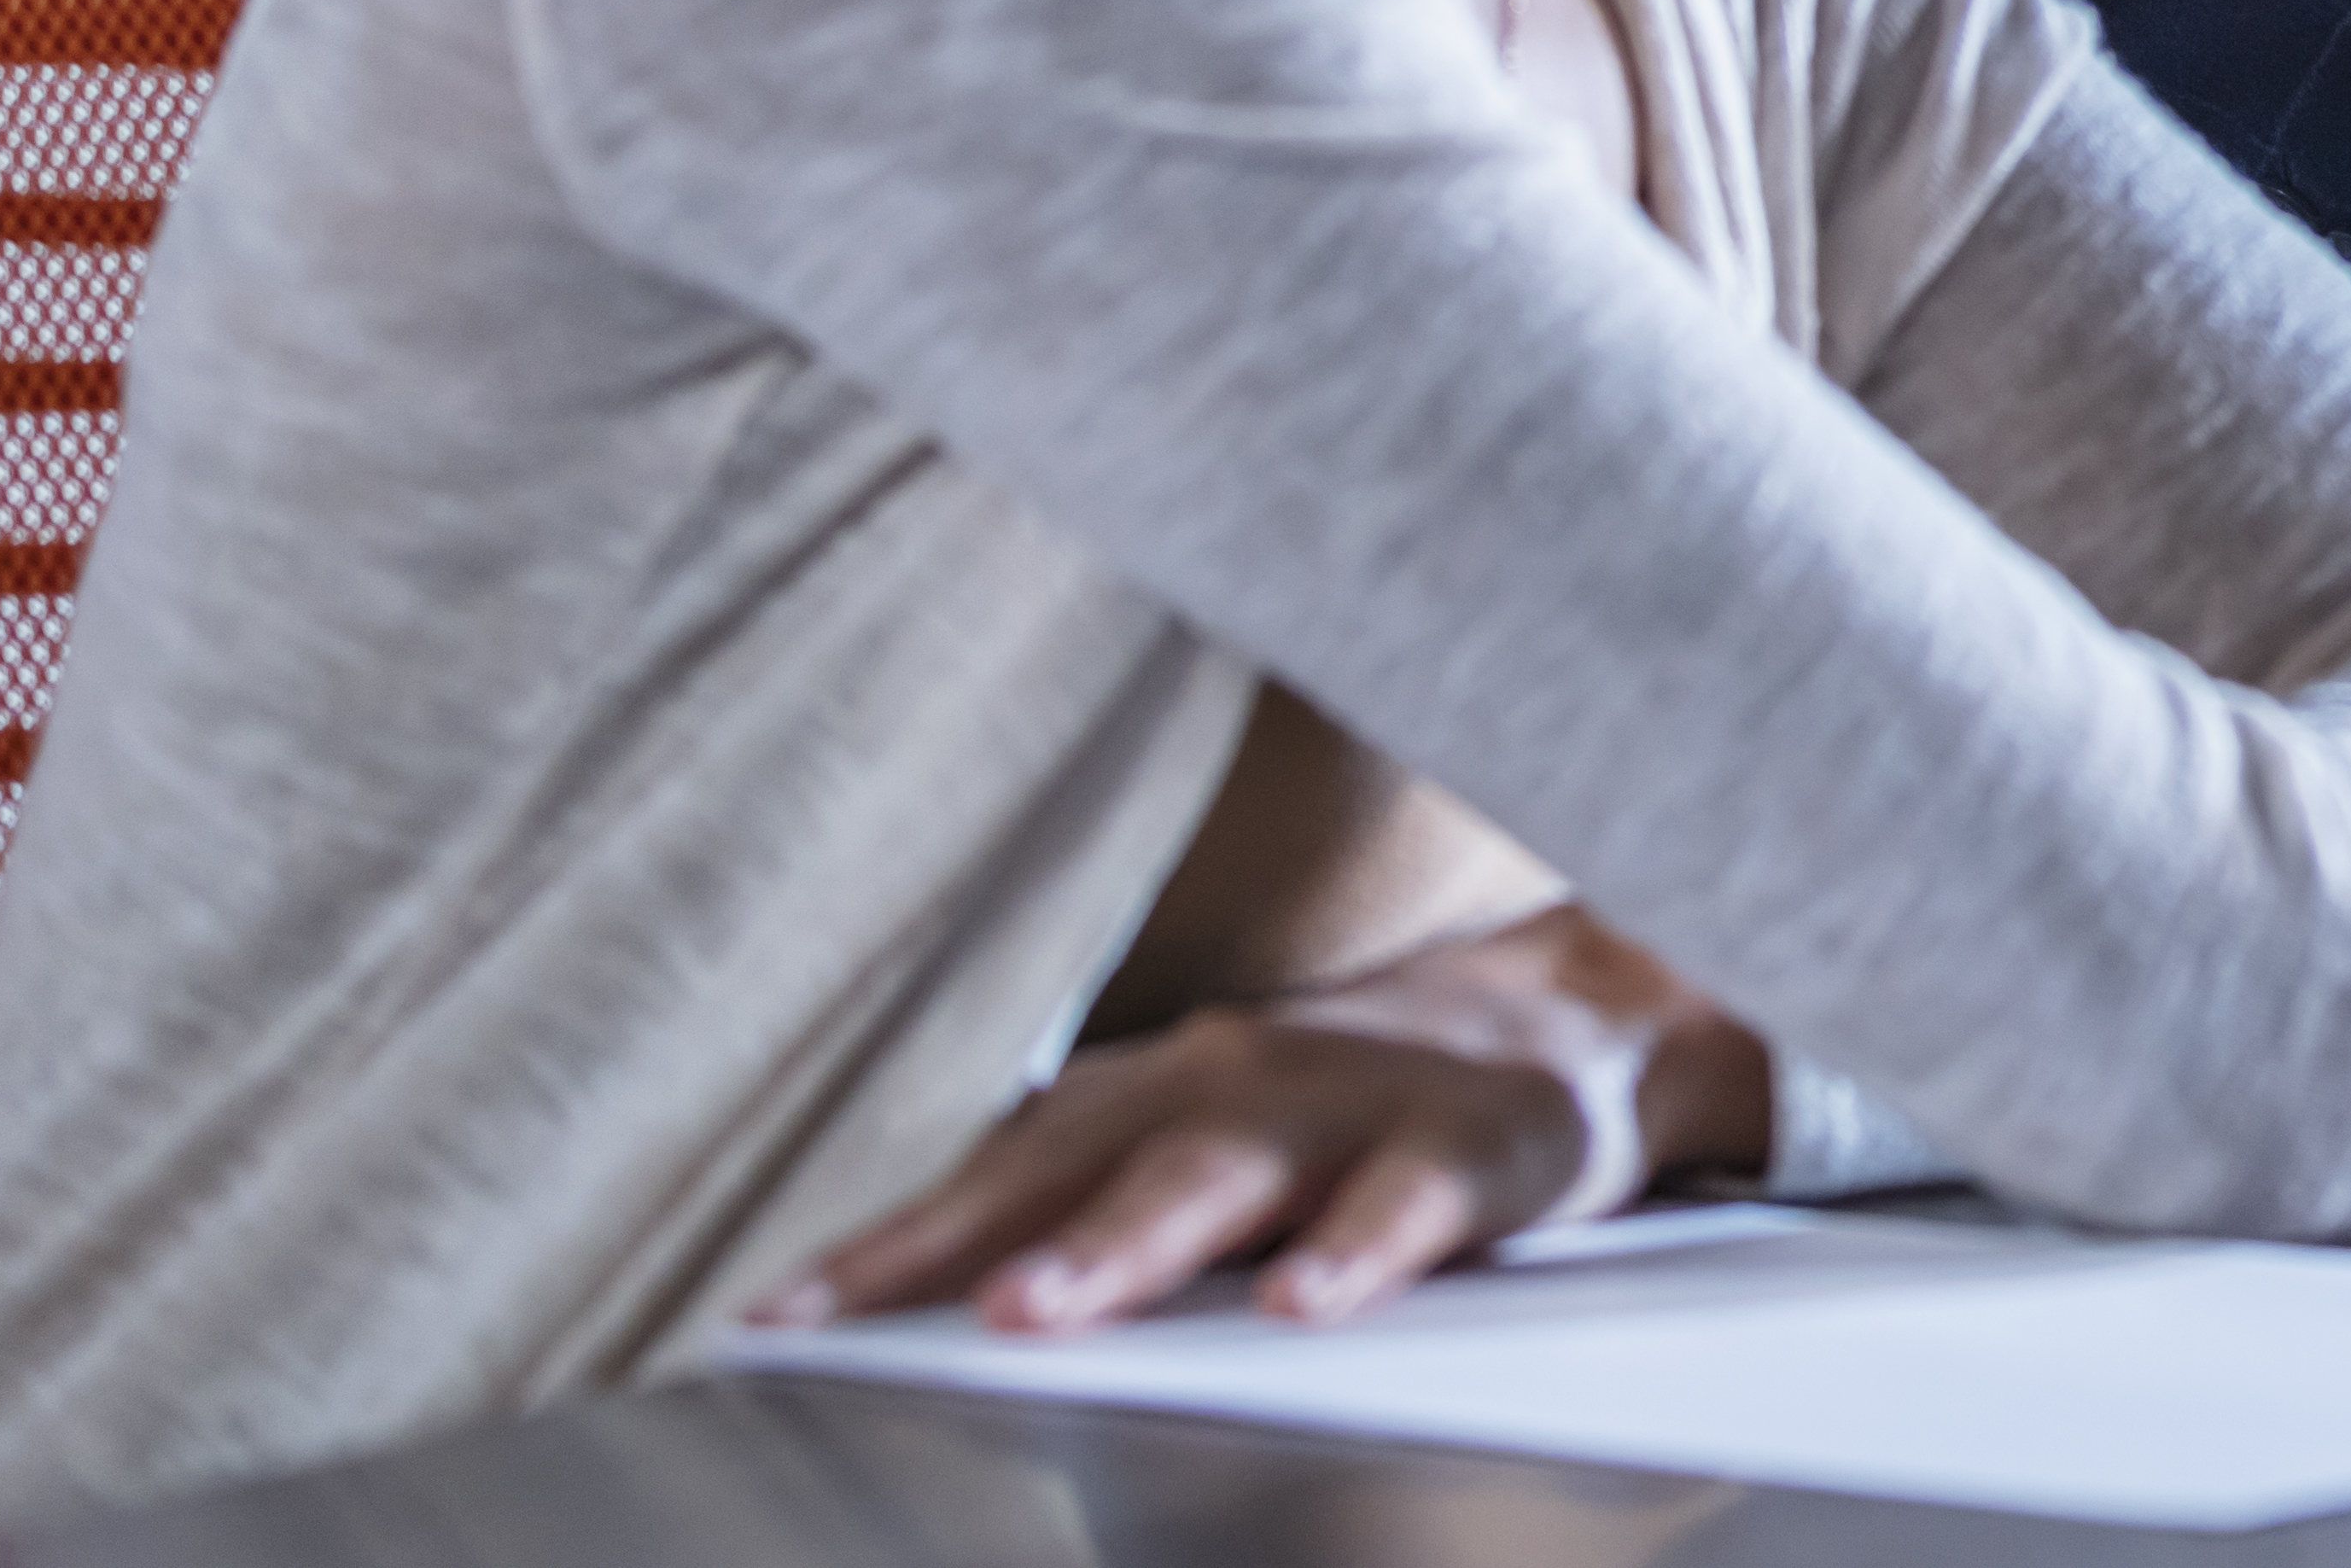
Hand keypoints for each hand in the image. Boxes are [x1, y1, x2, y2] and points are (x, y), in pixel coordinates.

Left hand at [750, 903, 1769, 1333]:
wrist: (1584, 1025)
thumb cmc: (1351, 1107)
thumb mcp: (1212, 1138)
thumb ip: (1084, 1202)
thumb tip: (911, 1307)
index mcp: (1157, 1094)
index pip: (993, 1175)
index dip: (881, 1248)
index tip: (766, 1325)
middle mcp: (1234, 1082)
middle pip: (1073, 1163)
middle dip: (956, 1242)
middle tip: (848, 1319)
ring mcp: (1350, 1104)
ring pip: (1220, 1173)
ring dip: (1119, 1243)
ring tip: (1031, 1315)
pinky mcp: (1472, 1140)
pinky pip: (1402, 1201)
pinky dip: (1350, 1250)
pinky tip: (1304, 1302)